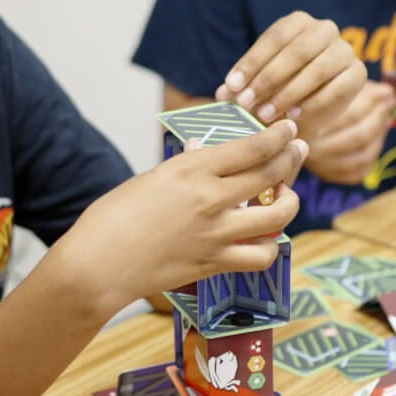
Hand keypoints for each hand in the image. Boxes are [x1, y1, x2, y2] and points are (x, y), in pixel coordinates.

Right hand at [55, 121, 306, 309]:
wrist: (98, 266)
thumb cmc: (112, 218)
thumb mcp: (149, 179)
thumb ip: (183, 167)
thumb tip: (202, 152)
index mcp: (191, 170)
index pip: (251, 147)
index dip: (277, 136)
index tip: (288, 129)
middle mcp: (210, 199)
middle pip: (271, 174)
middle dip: (291, 158)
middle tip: (297, 151)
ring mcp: (216, 234)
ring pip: (277, 216)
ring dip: (289, 203)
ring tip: (285, 197)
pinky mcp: (215, 263)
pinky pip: (260, 256)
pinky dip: (269, 246)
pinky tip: (265, 238)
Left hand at [215, 11, 365, 128]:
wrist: (311, 111)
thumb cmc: (279, 91)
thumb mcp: (257, 86)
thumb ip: (241, 86)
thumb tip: (222, 93)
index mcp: (298, 22)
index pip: (274, 38)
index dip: (251, 62)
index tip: (231, 86)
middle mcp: (325, 30)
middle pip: (296, 51)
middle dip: (268, 79)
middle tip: (247, 103)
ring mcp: (345, 51)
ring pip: (317, 70)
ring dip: (288, 93)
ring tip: (265, 114)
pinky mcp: (358, 75)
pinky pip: (335, 89)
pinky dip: (312, 104)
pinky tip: (292, 117)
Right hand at [301, 80, 394, 185]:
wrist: (282, 121)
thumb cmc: (309, 96)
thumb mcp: (329, 85)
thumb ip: (358, 89)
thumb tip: (389, 94)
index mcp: (307, 124)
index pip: (350, 115)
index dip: (373, 103)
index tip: (384, 91)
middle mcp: (311, 149)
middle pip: (359, 137)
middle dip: (378, 119)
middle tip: (386, 104)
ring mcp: (319, 165)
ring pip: (362, 156)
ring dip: (378, 136)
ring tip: (383, 119)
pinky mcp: (327, 175)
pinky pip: (357, 171)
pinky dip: (371, 156)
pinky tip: (373, 139)